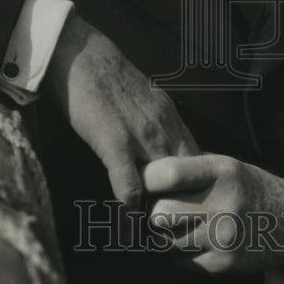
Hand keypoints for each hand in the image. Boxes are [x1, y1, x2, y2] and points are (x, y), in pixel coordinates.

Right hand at [44, 12, 199, 206]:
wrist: (83, 54)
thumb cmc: (109, 78)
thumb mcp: (148, 99)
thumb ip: (159, 125)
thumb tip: (165, 151)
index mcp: (172, 120)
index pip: (199, 162)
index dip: (196, 186)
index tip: (190, 205)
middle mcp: (165, 129)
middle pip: (188, 177)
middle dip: (185, 203)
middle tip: (177, 225)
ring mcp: (142, 136)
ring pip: (165, 184)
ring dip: (161, 208)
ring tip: (156, 229)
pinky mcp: (114, 142)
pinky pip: (129, 182)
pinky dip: (131, 203)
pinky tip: (128, 214)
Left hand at [142, 154, 283, 278]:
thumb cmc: (245, 187)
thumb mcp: (225, 165)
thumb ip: (188, 166)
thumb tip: (140, 170)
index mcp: (222, 171)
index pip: (169, 174)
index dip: (147, 178)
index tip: (143, 181)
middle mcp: (224, 204)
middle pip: (160, 213)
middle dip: (153, 210)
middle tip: (159, 206)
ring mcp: (224, 238)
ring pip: (165, 239)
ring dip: (163, 233)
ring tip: (176, 222)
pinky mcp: (223, 264)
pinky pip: (179, 260)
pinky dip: (178, 251)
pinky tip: (193, 239)